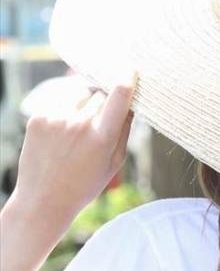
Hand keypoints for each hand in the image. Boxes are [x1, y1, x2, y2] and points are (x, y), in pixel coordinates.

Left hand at [12, 73, 137, 223]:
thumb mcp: (114, 162)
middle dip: (104, 103)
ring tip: (78, 131)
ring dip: (85, 104)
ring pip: (81, 94)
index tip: (131, 69)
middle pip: (100, 95)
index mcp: (101, 137)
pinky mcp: (38, 118)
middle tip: (99, 125)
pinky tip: (62, 133)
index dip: (126, 80)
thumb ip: (123, 131)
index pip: (118, 97)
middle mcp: (78, 125)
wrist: (43, 200)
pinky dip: (66, 110)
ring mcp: (56, 119)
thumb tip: (130, 104)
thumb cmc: (84, 184)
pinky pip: (60, 101)